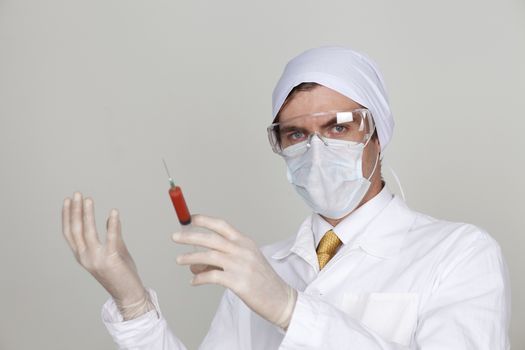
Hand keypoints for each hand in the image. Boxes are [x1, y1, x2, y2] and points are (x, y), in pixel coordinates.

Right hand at [61, 192, 152, 319]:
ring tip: (88, 199)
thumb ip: (111, 234)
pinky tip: (114, 212)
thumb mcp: (114, 249)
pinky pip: (111, 238)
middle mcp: (85, 257)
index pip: (70, 233)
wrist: (128, 293)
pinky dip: (112, 224)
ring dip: (87, 214)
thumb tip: (110, 217)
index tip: (67, 200)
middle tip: (77, 194)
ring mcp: (96, 259)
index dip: (67, 216)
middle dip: (75, 210)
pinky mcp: (111, 259)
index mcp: (82, 255)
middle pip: (75, 230)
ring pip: (88, 232)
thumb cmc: (121, 272)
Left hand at [172, 215, 296, 328]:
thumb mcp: (243, 264)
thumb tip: (194, 262)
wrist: (280, 299)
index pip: (222, 226)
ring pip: (209, 256)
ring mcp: (240, 266)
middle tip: (175, 236)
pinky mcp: (238, 282)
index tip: (190, 218)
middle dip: (190, 236)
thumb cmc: (261, 281)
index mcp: (245, 242)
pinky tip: (194, 281)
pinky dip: (199, 278)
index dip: (205, 220)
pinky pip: (212, 276)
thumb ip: (219, 261)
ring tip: (179, 260)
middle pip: (211, 238)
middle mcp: (242, 251)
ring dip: (190, 257)